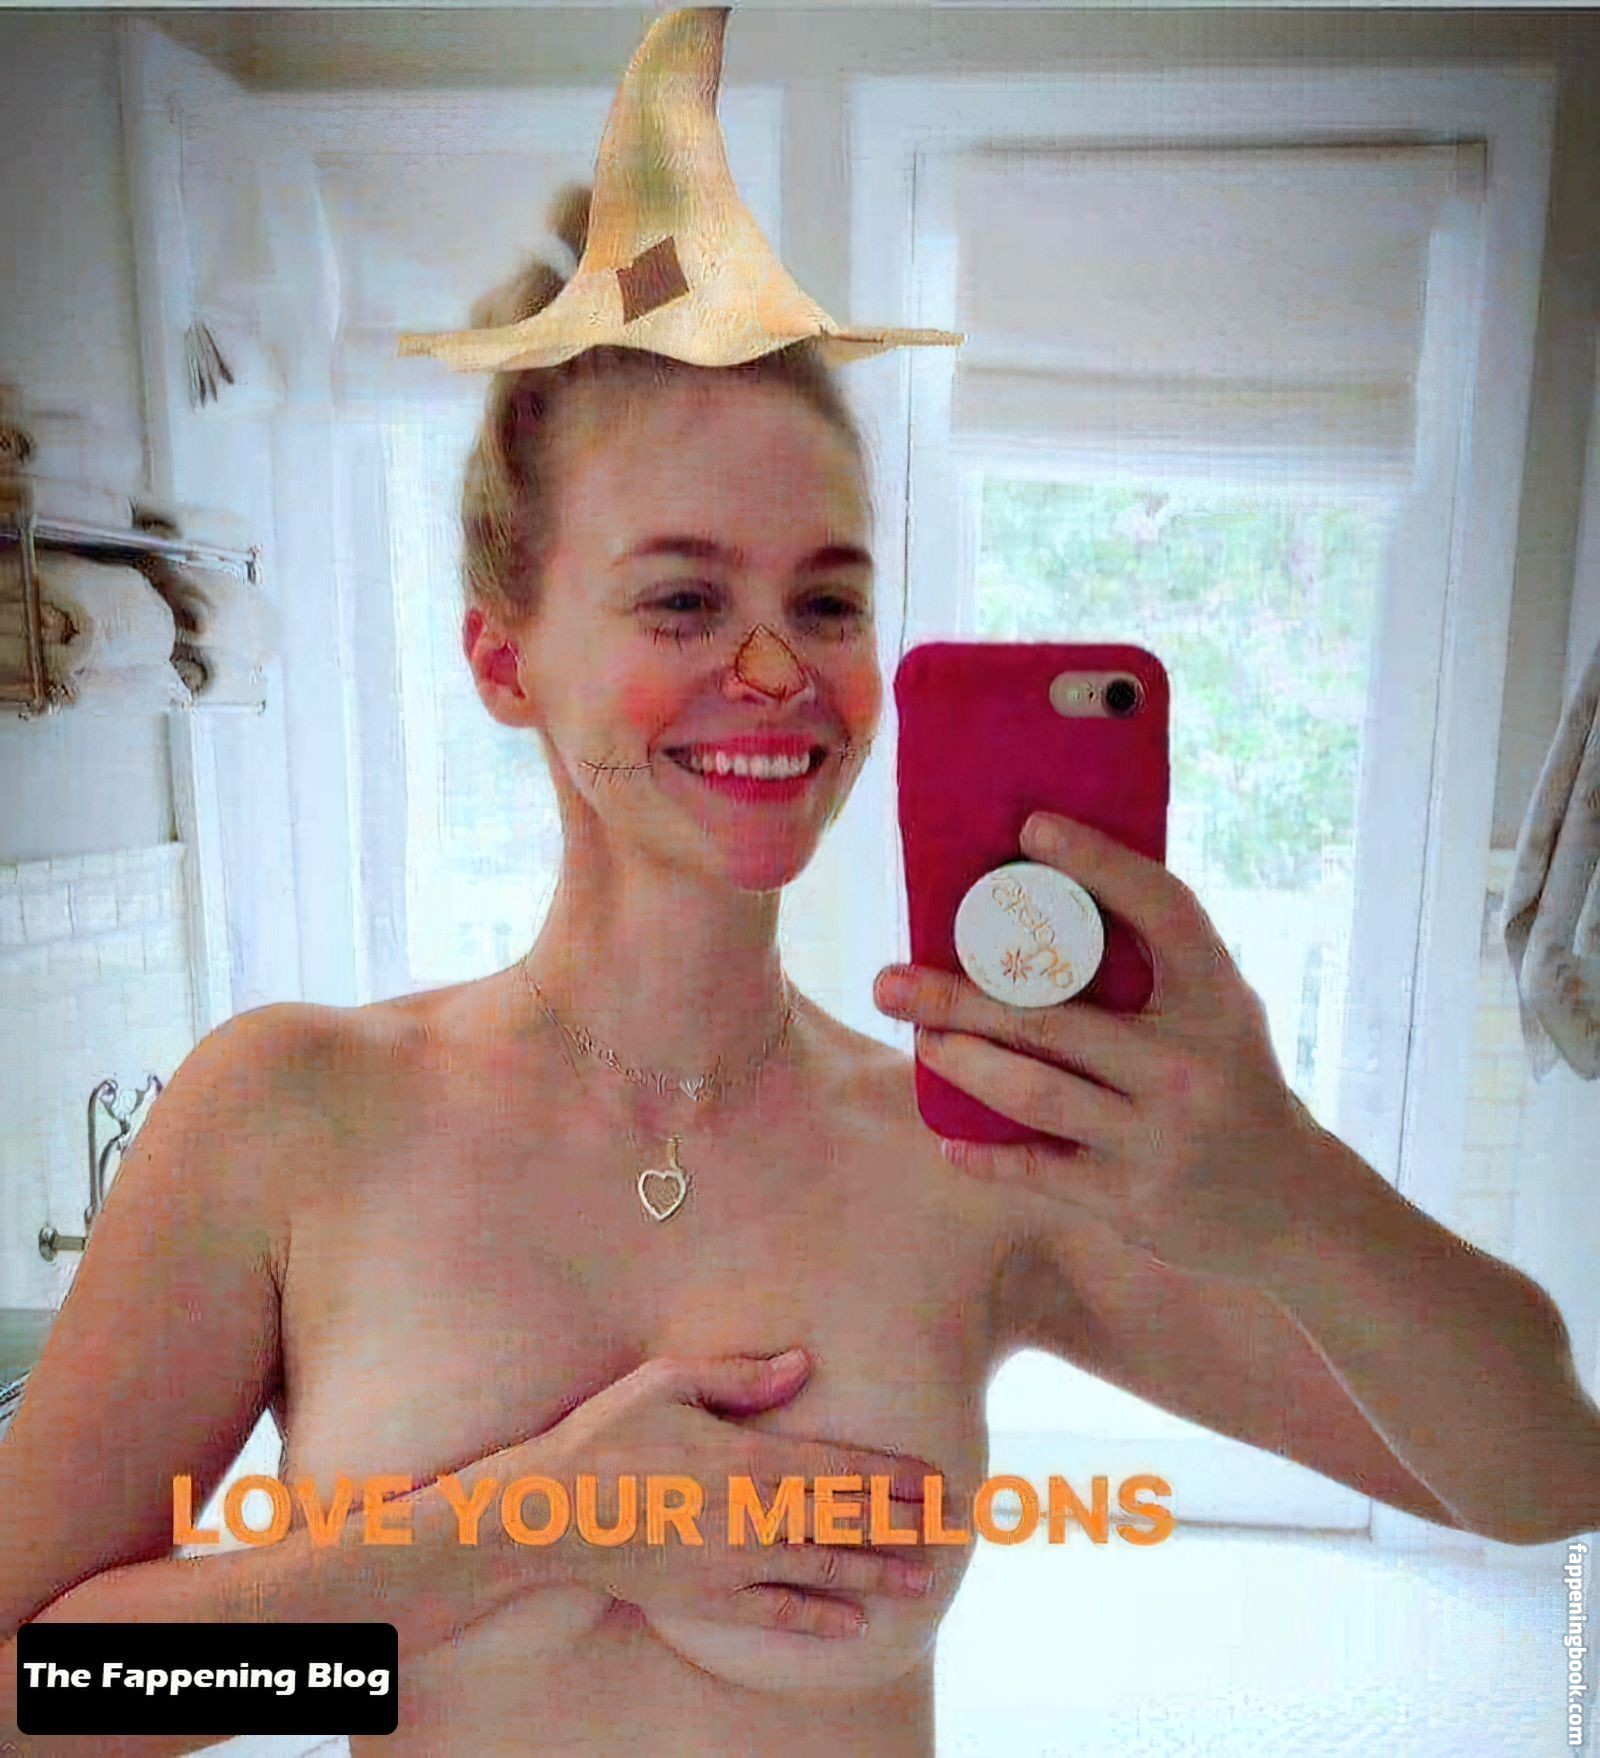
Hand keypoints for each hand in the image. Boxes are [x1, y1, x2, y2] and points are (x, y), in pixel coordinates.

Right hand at [517, 1348, 937, 1638]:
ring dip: (876, 1574)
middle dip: (903, 1525)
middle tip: (953, 1531)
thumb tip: (802, 1365)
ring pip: (821, 1568)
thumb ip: (741, 1376)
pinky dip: (817, 1617)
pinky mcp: (708, 1599)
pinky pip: (775, 1611)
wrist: (551, 1513)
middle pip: (844, 1522)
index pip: (841, 1469)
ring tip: (922, 1580)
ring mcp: (732, 1563)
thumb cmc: (608, 1435)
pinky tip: (852, 1622)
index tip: (936, 1483)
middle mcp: (751, 1516)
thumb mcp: (670, 1383)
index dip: (894, 1478)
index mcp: (749, 1459)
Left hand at [875, 811, 1336, 1284]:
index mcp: (1217, 1000)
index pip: (1161, 911)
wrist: (1295, 1208)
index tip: (1032, 827)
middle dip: (957, 996)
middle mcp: (1188, 1065)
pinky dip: (986, 1155)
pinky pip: (1038, 1169)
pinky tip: (948, 1136)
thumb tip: (1045, 893)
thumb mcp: (1219, 1013)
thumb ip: (1153, 966)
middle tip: (888, 978)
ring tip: (918, 1036)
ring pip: (1032, 1090)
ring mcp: (1159, 1137)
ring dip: (960, 1060)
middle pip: (1052, 1016)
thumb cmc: (1233, 1084)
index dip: (1100, 863)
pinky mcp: (1132, 1201)